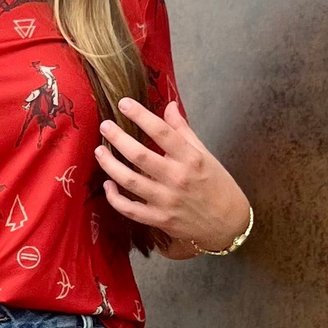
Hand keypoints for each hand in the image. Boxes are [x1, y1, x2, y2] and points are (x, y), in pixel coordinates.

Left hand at [95, 98, 249, 249]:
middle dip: (118, 138)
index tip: (124, 103)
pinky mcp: (159, 220)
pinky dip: (114, 198)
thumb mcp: (205, 154)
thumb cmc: (217, 184)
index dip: (140, 115)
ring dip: (110, 165)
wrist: (228, 224)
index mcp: (191, 159)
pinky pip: (130, 209)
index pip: (162, 132)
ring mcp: (167, 201)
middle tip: (105, 126)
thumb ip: (183, 131)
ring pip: (130, 181)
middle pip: (140, 156)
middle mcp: (177, 178)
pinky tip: (108, 184)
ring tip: (99, 151)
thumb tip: (169, 105)